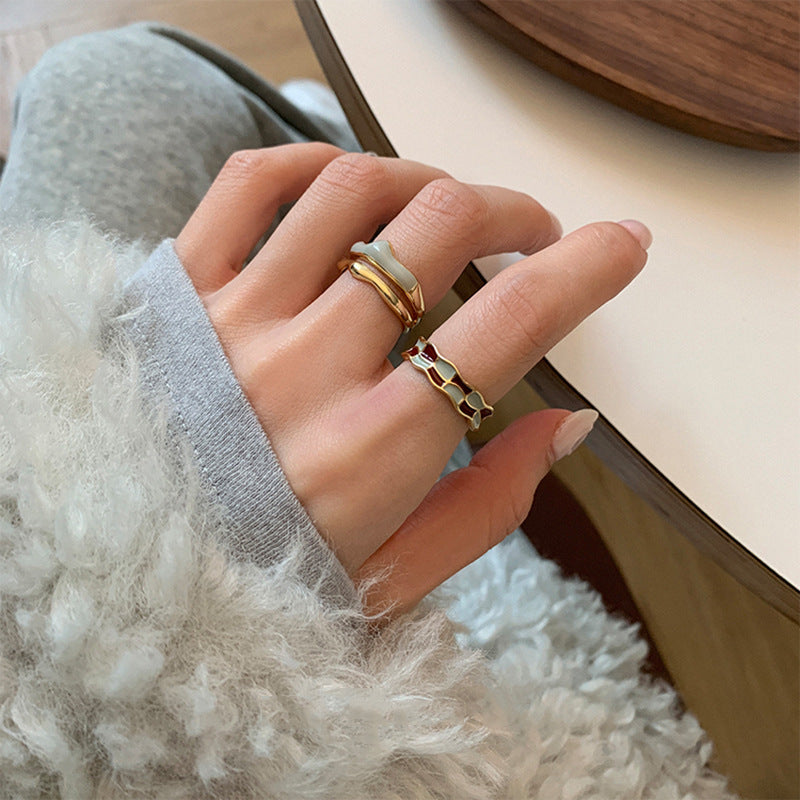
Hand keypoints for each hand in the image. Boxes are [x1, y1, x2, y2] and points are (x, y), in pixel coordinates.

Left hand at [174, 143, 648, 617]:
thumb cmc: (274, 583)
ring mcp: (234, 322)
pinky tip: (348, 186)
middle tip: (528, 232)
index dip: (586, 268)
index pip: (510, 323)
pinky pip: (249, 184)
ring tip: (443, 209)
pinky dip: (313, 163)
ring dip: (424, 182)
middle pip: (438, 229)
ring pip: (352, 190)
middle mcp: (306, 371)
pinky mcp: (178, 296)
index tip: (620, 244)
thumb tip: (566, 422)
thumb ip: (496, 500)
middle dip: (509, 212)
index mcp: (374, 449)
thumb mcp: (406, 572)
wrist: (140, 581)